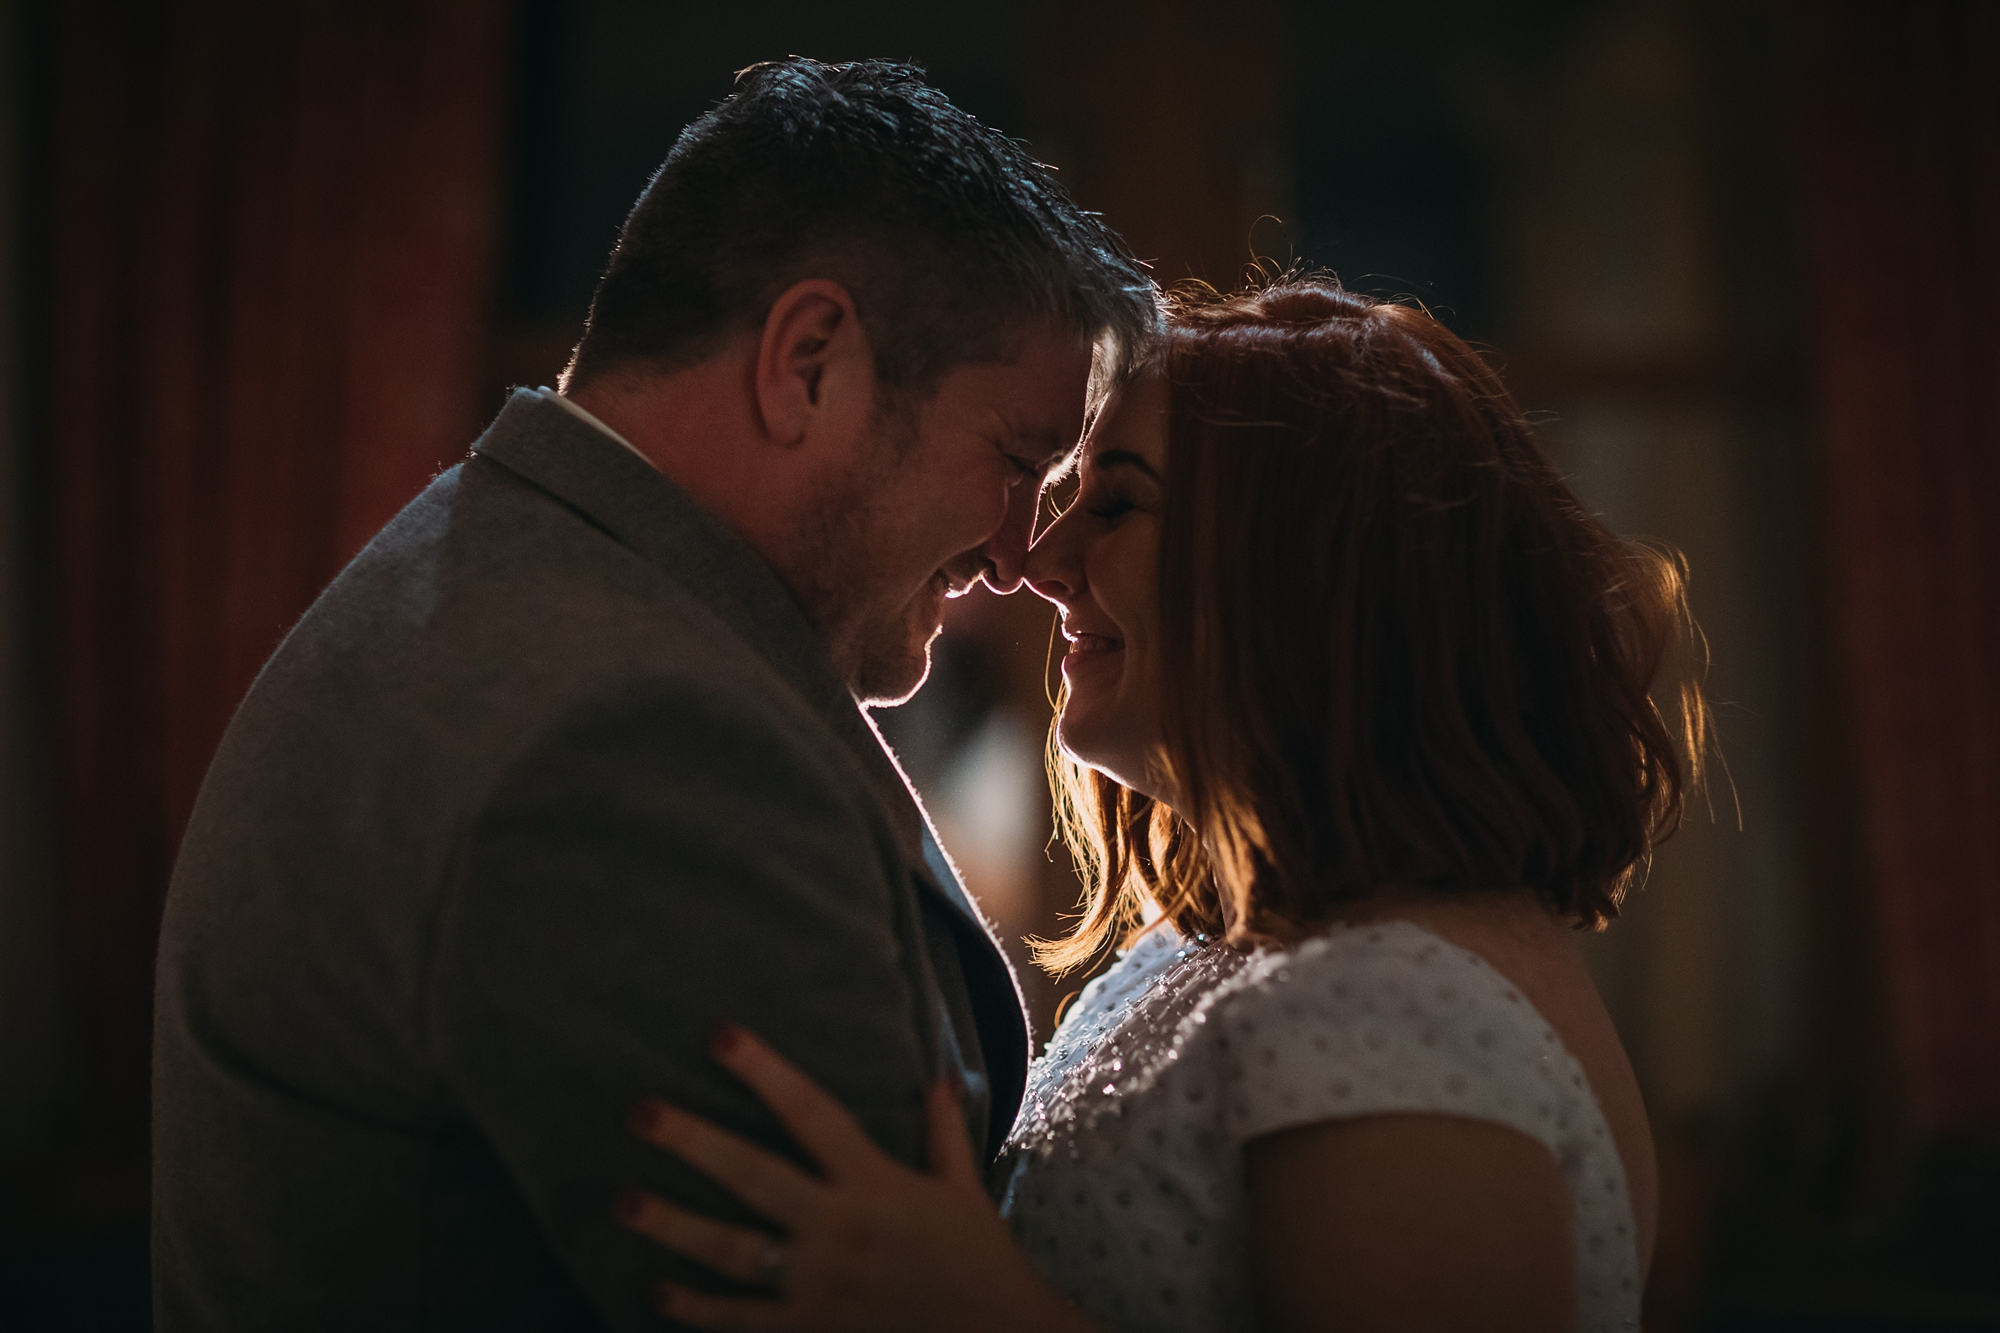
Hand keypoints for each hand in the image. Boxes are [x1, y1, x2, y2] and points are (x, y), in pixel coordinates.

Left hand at [618, 1025, 1094, 1332]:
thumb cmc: (979, 1259)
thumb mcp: (963, 1190)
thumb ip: (944, 1132)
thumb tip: (938, 1076)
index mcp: (873, 1183)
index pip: (809, 1113)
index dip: (764, 1071)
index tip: (720, 1035)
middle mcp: (836, 1229)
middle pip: (751, 1175)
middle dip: (691, 1141)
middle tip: (640, 1113)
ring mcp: (816, 1286)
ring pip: (729, 1251)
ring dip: (672, 1225)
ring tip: (624, 1201)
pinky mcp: (808, 1331)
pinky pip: (739, 1320)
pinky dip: (695, 1308)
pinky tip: (657, 1290)